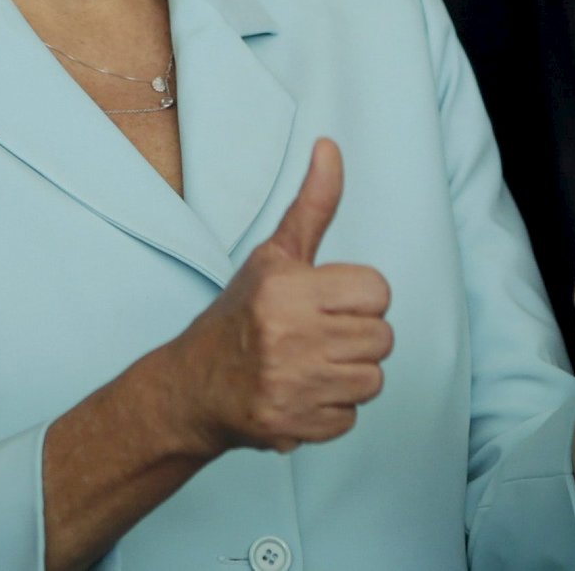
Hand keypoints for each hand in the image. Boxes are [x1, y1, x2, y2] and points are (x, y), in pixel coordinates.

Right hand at [171, 137, 394, 453]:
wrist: (193, 386)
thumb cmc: (241, 313)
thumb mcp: (275, 255)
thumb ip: (313, 204)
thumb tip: (330, 146)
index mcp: (288, 289)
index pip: (378, 292)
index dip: (358, 297)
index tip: (330, 302)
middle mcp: (288, 337)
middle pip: (381, 339)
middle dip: (357, 337)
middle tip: (321, 335)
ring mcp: (290, 385)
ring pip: (372, 380)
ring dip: (349, 374)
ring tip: (314, 363)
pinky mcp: (291, 426)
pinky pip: (350, 418)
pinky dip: (332, 410)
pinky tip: (304, 393)